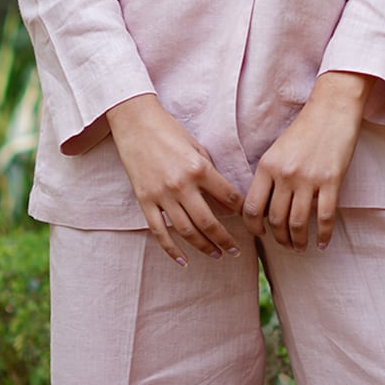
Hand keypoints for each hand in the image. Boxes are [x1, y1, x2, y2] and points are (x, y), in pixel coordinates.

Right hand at [107, 94, 242, 263]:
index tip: (248, 219)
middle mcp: (182, 185)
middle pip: (209, 222)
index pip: (229, 198)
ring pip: (186, 231)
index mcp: (200, 169)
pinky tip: (183, 261)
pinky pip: (159, 232)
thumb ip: (211, 174)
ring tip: (216, 255)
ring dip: (204, 246)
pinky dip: (171, 249)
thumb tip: (227, 201)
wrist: (136, 123)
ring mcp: (162, 195)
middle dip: (225, 240)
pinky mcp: (145, 201)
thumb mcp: (198, 148)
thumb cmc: (170, 132)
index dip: (242, 211)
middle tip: (236, 251)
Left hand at [243, 72, 368, 250]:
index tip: (260, 234)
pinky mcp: (331, 180)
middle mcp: (285, 175)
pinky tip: (323, 242)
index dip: (253, 228)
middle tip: (284, 245)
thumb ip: (269, 176)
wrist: (332, 109)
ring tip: (300, 247)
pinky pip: (325, 217)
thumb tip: (262, 208)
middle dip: (279, 238)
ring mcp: (308, 179)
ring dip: (298, 241)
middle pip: (275, 219)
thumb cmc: (304, 129)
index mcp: (267, 166)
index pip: (252, 208)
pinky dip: (324, 234)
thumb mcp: (277, 150)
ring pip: (298, 223)